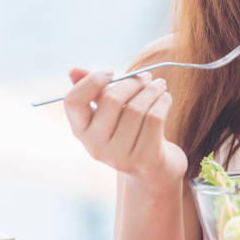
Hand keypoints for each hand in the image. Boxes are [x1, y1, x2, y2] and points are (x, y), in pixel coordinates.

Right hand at [64, 68, 187, 192]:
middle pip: (111, 100)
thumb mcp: (109, 113)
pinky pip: (155, 119)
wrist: (153, 170)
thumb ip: (94, 92)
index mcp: (81, 132)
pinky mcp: (144, 159)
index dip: (91, 81)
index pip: (73, 101)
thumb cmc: (129, 133)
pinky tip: (166, 98)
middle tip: (147, 76)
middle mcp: (95, 147)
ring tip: (159, 85)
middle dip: (132, 82)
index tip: (111, 72)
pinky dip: (162, 102)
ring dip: (152, 90)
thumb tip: (73, 70)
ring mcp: (119, 156)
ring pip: (137, 108)